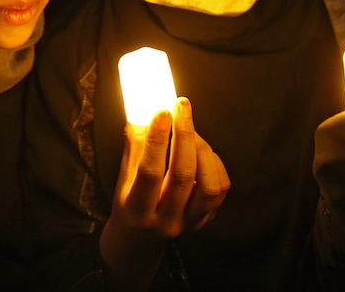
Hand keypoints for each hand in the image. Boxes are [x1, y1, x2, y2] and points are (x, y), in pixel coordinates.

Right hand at [99, 98, 228, 288]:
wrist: (141, 236)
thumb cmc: (130, 200)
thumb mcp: (124, 177)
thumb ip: (134, 147)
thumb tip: (142, 110)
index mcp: (137, 212)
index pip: (149, 173)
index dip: (156, 140)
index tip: (161, 112)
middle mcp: (165, 221)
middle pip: (183, 176)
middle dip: (184, 135)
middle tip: (181, 106)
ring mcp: (189, 223)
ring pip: (209, 185)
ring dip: (202, 149)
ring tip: (190, 131)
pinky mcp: (206, 219)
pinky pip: (220, 188)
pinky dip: (213, 163)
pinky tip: (200, 150)